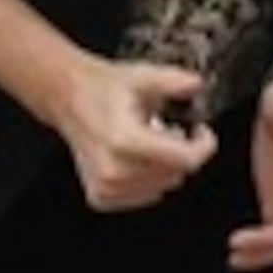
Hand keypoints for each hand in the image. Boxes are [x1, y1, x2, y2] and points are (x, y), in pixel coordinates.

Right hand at [53, 58, 217, 212]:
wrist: (69, 98)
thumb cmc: (103, 90)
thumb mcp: (144, 76)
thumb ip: (176, 81)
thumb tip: (197, 85)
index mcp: (125, 141)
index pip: (186, 160)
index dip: (203, 145)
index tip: (201, 132)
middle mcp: (113, 169)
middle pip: (177, 174)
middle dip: (181, 152)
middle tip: (167, 129)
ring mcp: (106, 186)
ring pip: (163, 186)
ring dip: (164, 167)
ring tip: (148, 142)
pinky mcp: (101, 196)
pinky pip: (145, 196)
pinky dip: (148, 180)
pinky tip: (135, 158)